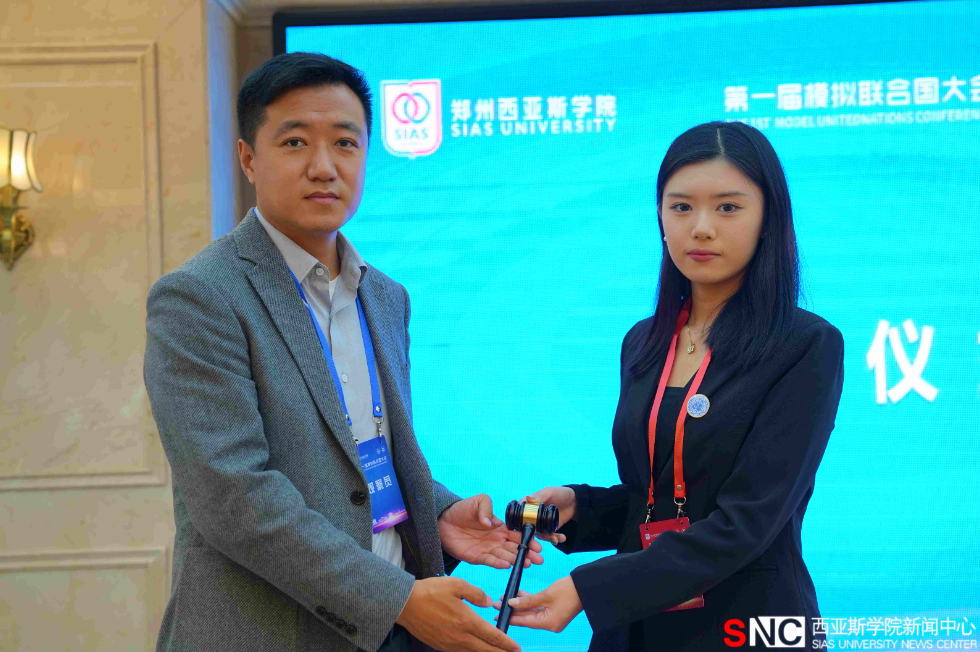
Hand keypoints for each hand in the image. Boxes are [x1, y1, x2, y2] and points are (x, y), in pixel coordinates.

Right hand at [396, 577, 520, 651]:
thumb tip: (489, 603)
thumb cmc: (430, 591)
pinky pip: (460, 651)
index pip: (492, 636)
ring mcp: (449, 644)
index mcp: (466, 621)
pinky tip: (475, 647)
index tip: (516, 647)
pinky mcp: (440, 646)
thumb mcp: (456, 584)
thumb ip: (476, 594)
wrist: (405, 604)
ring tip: (496, 651)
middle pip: (485, 650)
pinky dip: (471, 651)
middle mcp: (459, 637)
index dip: (506, 643)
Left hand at [439, 494, 543, 568]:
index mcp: (500, 527)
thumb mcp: (478, 501)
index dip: (529, 540)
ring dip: (516, 560)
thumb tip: (490, 524)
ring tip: (527, 563)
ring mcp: (487, 550)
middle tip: (539, 560)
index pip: (518, 535)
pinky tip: (507, 565)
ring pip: (505, 557)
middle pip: (515, 549)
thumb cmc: (462, 509)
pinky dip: (498, 564)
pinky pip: (489, 561)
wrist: (442, 520)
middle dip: (528, 554)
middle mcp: (496, 540)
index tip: (538, 546)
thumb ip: (487, 507)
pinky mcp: (476, 557)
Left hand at [492, 575, 582, 633]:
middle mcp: (550, 623)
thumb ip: (528, 600)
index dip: (510, 617)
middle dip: (513, 609)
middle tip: (497, 604)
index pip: (525, 621)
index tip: (497, 614)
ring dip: (520, 604)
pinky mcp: (554, 610)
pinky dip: (529, 602)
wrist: (586, 586)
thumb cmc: (569, 590)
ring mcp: (552, 617)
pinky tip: (518, 595)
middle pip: (527, 617)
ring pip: (532, 611)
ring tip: (505, 598)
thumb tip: (511, 603)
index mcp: (548, 623)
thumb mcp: (546, 595)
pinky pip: (538, 607)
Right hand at [522, 487, 576, 545]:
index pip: (519, 514)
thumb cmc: (560, 493)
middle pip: (527, 528)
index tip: (526, 530)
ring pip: (538, 534)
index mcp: (529, 505)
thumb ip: (540, 496)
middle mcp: (532, 516)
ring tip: (557, 538)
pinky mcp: (548, 529)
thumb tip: (528, 498)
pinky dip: (554, 539)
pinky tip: (562, 537)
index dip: (520, 523)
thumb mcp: (550, 492)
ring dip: (548, 538)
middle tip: (546, 536)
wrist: (574, 502)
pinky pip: (548, 536)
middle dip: (535, 535)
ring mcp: (540, 523)